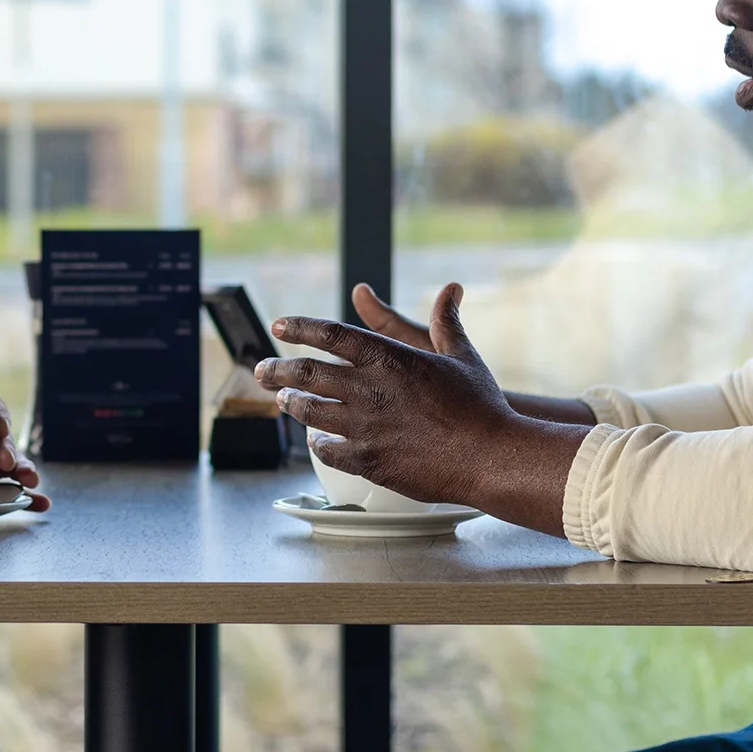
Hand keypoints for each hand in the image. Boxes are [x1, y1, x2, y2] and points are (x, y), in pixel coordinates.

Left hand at [253, 283, 582, 535]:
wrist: (490, 457)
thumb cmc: (481, 405)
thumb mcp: (462, 356)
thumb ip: (445, 323)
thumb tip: (450, 290)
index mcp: (388, 358)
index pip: (329, 334)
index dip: (300, 327)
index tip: (279, 325)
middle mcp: (369, 390)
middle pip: (305, 373)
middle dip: (277, 369)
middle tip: (261, 369)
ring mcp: (365, 427)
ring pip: (310, 411)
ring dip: (291, 404)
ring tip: (283, 400)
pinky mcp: (368, 461)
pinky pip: (329, 449)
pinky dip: (318, 442)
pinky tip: (316, 439)